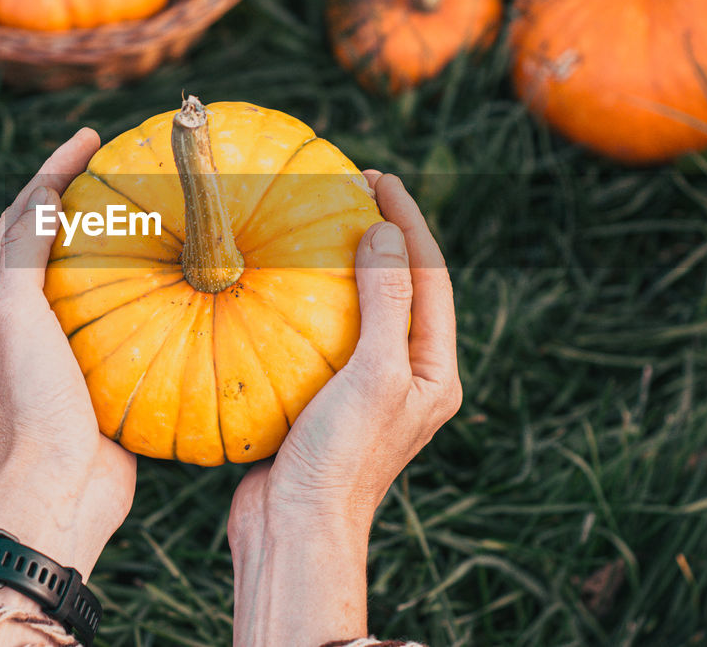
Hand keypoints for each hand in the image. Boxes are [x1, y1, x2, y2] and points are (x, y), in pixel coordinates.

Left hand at [0, 128, 135, 628]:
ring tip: (151, 204)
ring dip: (112, 236)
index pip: (20, 217)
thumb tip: (44, 197)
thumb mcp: (16, 316)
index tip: (90, 138)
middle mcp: (20, 319)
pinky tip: (173, 273)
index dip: (52, 171)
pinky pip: (119, 312)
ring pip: (87, 273)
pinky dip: (140, 283)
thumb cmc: (31, 402)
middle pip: (50, 238)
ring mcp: (59, 345)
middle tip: (122, 162)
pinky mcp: (95, 368)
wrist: (59, 486)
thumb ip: (23, 254)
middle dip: (80, 194)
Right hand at [227, 172, 460, 646]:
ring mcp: (362, 388)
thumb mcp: (375, 375)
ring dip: (341, 263)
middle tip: (348, 186)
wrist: (293, 528)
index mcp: (434, 371)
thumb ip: (386, 302)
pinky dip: (302, 301)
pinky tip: (273, 281)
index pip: (430, 277)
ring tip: (313, 219)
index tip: (377, 178)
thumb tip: (385, 230)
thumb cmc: (342, 458)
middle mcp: (405, 376)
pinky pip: (317, 334)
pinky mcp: (321, 398)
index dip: (408, 222)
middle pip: (400, 286)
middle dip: (380, 234)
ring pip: (358, 307)